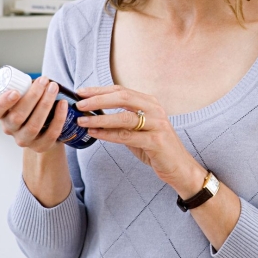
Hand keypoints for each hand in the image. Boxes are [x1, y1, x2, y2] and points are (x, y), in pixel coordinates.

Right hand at [0, 77, 68, 153]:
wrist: (46, 131)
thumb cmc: (34, 108)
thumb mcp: (25, 98)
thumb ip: (26, 89)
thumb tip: (41, 78)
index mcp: (3, 115)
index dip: (2, 103)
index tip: (15, 91)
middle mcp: (11, 129)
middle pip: (17, 117)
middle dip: (33, 96)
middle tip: (45, 81)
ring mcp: (25, 139)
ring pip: (34, 125)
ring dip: (45, 104)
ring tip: (54, 88)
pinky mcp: (41, 146)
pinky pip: (51, 133)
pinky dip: (59, 117)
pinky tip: (63, 103)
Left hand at [75, 85, 204, 194]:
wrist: (179, 166)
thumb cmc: (155, 147)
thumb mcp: (139, 129)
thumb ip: (122, 121)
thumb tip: (94, 114)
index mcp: (150, 102)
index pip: (122, 90)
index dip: (100, 90)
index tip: (81, 92)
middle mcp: (155, 109)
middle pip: (123, 97)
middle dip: (98, 99)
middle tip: (79, 103)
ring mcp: (157, 124)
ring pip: (124, 117)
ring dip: (100, 118)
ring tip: (82, 120)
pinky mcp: (156, 141)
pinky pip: (127, 136)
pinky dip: (109, 135)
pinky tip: (95, 134)